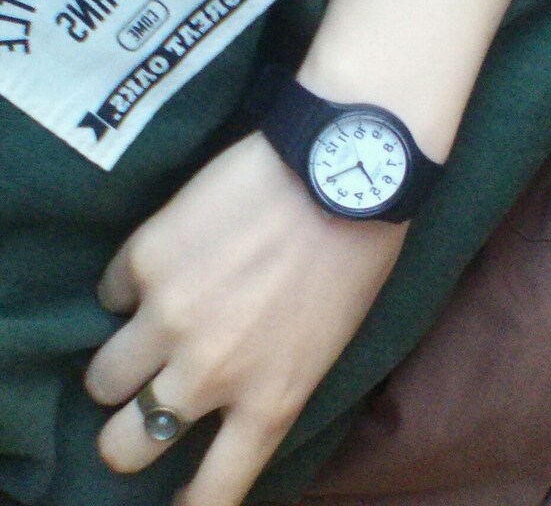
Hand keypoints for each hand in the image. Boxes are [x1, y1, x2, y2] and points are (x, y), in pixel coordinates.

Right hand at [85, 132, 407, 505]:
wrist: (335, 171)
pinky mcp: (146, 258)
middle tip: (144, 408)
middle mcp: (208, 372)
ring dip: (119, 366)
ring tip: (141, 339)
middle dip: (129, 436)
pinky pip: (112, 294)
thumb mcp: (328, 343)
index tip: (178, 501)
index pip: (214, 490)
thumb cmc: (353, 257)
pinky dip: (131, 290)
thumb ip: (270, 383)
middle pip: (127, 443)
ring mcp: (168, 315)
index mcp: (269, 399)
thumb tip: (226, 398)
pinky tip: (161, 268)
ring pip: (103, 378)